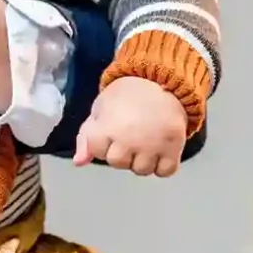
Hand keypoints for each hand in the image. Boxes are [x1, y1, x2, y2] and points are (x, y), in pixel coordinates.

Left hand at [73, 77, 187, 176]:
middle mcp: (129, 141)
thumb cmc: (127, 95)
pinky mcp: (174, 147)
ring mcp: (152, 146)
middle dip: (121, 152)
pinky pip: (166, 171)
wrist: (162, 80)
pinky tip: (160, 151)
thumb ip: (86, 137)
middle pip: (118, 163)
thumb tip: (79, 163)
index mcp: (107, 128)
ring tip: (146, 142)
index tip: (111, 130)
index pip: (97, 152)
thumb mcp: (100, 108)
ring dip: (142, 160)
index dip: (102, 142)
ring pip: (141, 170)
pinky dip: (163, 166)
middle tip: (130, 135)